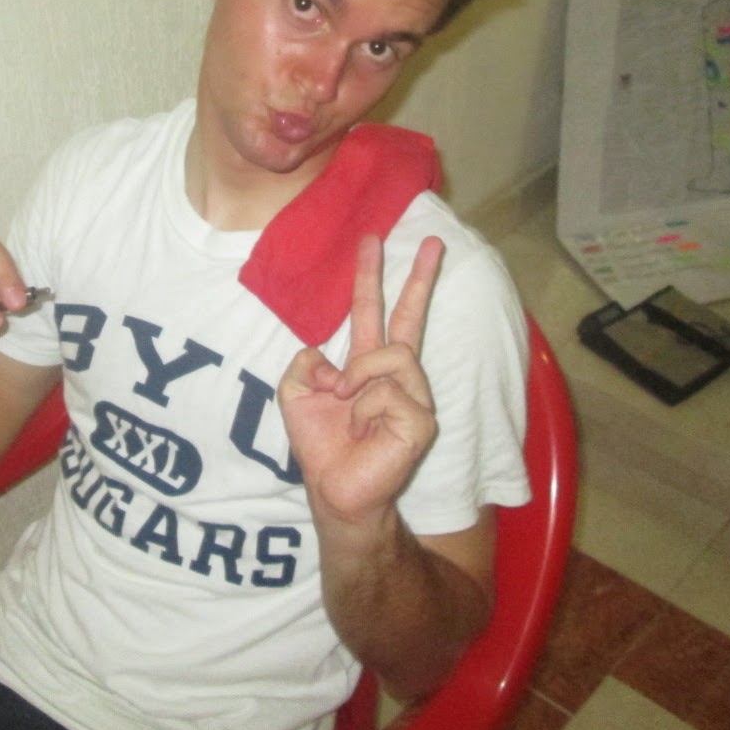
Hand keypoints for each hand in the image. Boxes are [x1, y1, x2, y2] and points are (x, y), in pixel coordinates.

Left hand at [278, 233, 444, 525]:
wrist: (333, 490)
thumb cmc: (321, 444)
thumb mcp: (296, 392)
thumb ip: (306, 362)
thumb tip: (331, 357)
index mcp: (366, 364)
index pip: (374, 312)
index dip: (372, 277)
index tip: (373, 241)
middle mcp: (396, 375)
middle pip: (410, 316)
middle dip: (420, 276)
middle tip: (432, 239)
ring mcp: (414, 395)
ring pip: (393, 354)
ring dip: (359, 379)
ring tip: (349, 408)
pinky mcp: (422, 418)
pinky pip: (390, 391)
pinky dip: (366, 408)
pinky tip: (364, 430)